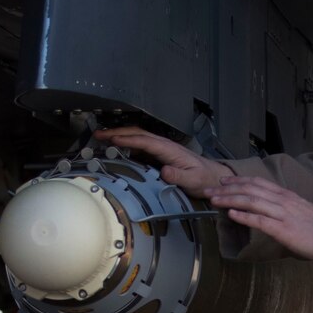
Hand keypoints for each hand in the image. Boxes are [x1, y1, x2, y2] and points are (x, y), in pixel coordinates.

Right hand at [94, 126, 232, 195]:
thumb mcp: (194, 180)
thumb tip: (164, 171)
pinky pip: (140, 146)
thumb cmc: (204, 179)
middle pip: (137, 134)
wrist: (213, 177)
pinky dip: (126, 143)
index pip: (145, 141)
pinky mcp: (160, 155)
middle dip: (117, 132)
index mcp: (170, 149)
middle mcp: (164, 146)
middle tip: (99, 134)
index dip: (128, 139)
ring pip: (137, 137)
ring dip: (119, 135)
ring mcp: (161, 149)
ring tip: (102, 137)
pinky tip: (117, 147)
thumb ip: (179, 176)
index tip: (112, 139)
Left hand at [203, 176, 312, 263]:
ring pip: (252, 201)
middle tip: (209, 191)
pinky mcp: (284, 229)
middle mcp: (283, 200)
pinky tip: (231, 214)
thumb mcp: (300, 211)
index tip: (223, 181)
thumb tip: (267, 211)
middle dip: (227, 189)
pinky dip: (244, 216)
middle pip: (250, 189)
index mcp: (287, 195)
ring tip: (214, 200)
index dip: (238, 181)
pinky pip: (260, 220)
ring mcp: (283, 214)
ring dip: (230, 200)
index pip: (258, 182)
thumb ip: (283, 208)